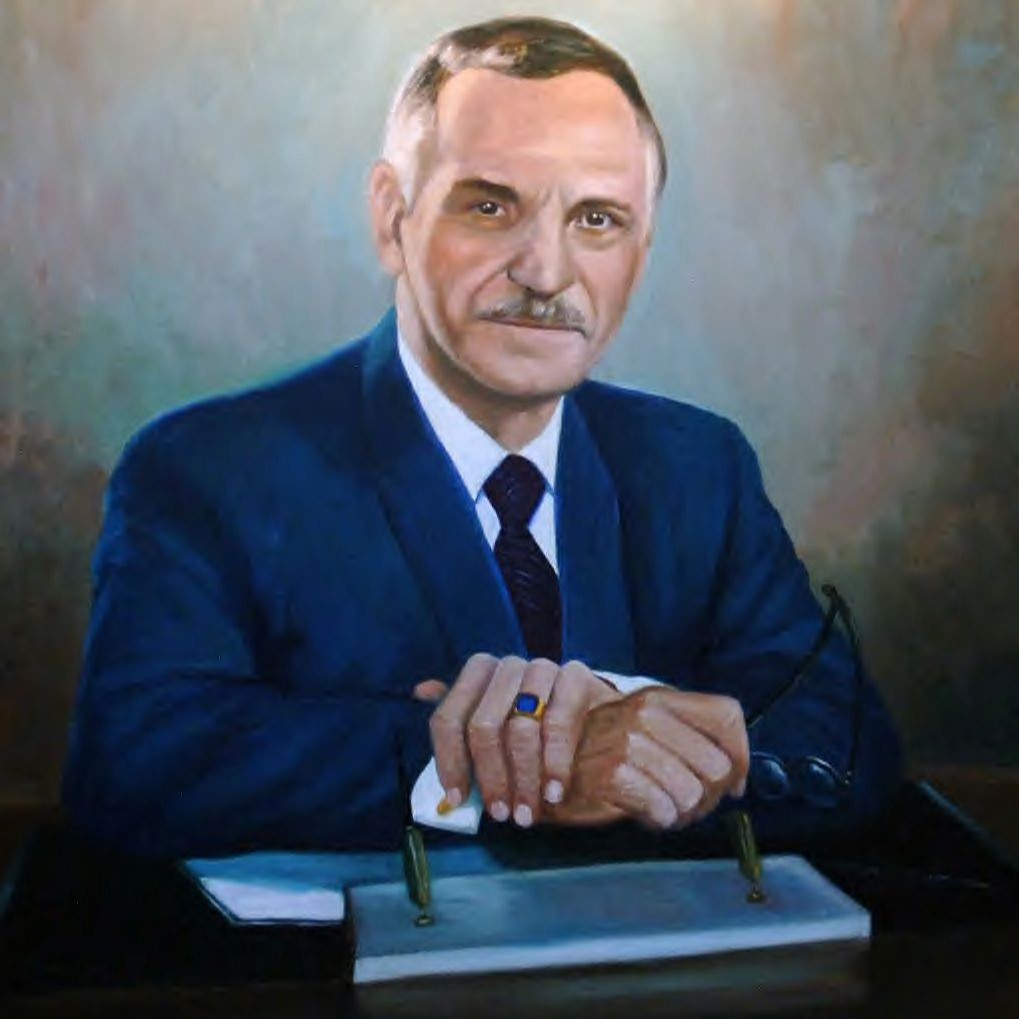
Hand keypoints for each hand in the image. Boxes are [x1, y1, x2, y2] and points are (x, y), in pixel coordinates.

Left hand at [413, 653, 620, 826]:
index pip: (448, 718)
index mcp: (477, 674)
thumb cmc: (537, 735)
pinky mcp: (576, 676)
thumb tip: (420, 691)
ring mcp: (542, 668)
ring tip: (528, 813)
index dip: (449, 762)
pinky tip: (555, 792)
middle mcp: (506, 666)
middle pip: (483, 726)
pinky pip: (559, 723)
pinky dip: (555, 763)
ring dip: (524, 778)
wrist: (599, 724)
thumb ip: (461, 721)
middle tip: (502, 814)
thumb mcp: (495, 729)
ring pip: (520, 727)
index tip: (459, 799)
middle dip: (491, 777)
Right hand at [546, 687, 748, 829]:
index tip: (732, 781)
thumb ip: (695, 741)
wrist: (548, 771)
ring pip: (692, 793)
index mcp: (657, 697)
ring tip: (662, 806)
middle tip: (686, 802)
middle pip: (717, 764)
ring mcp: (626, 741)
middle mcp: (644, 712)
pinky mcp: (611, 774)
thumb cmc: (605, 756)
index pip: (727, 715)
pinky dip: (659, 819)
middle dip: (709, 795)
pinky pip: (663, 809)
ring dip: (682, 812)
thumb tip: (739, 780)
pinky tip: (644, 811)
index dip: (741, 755)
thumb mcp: (649, 733)